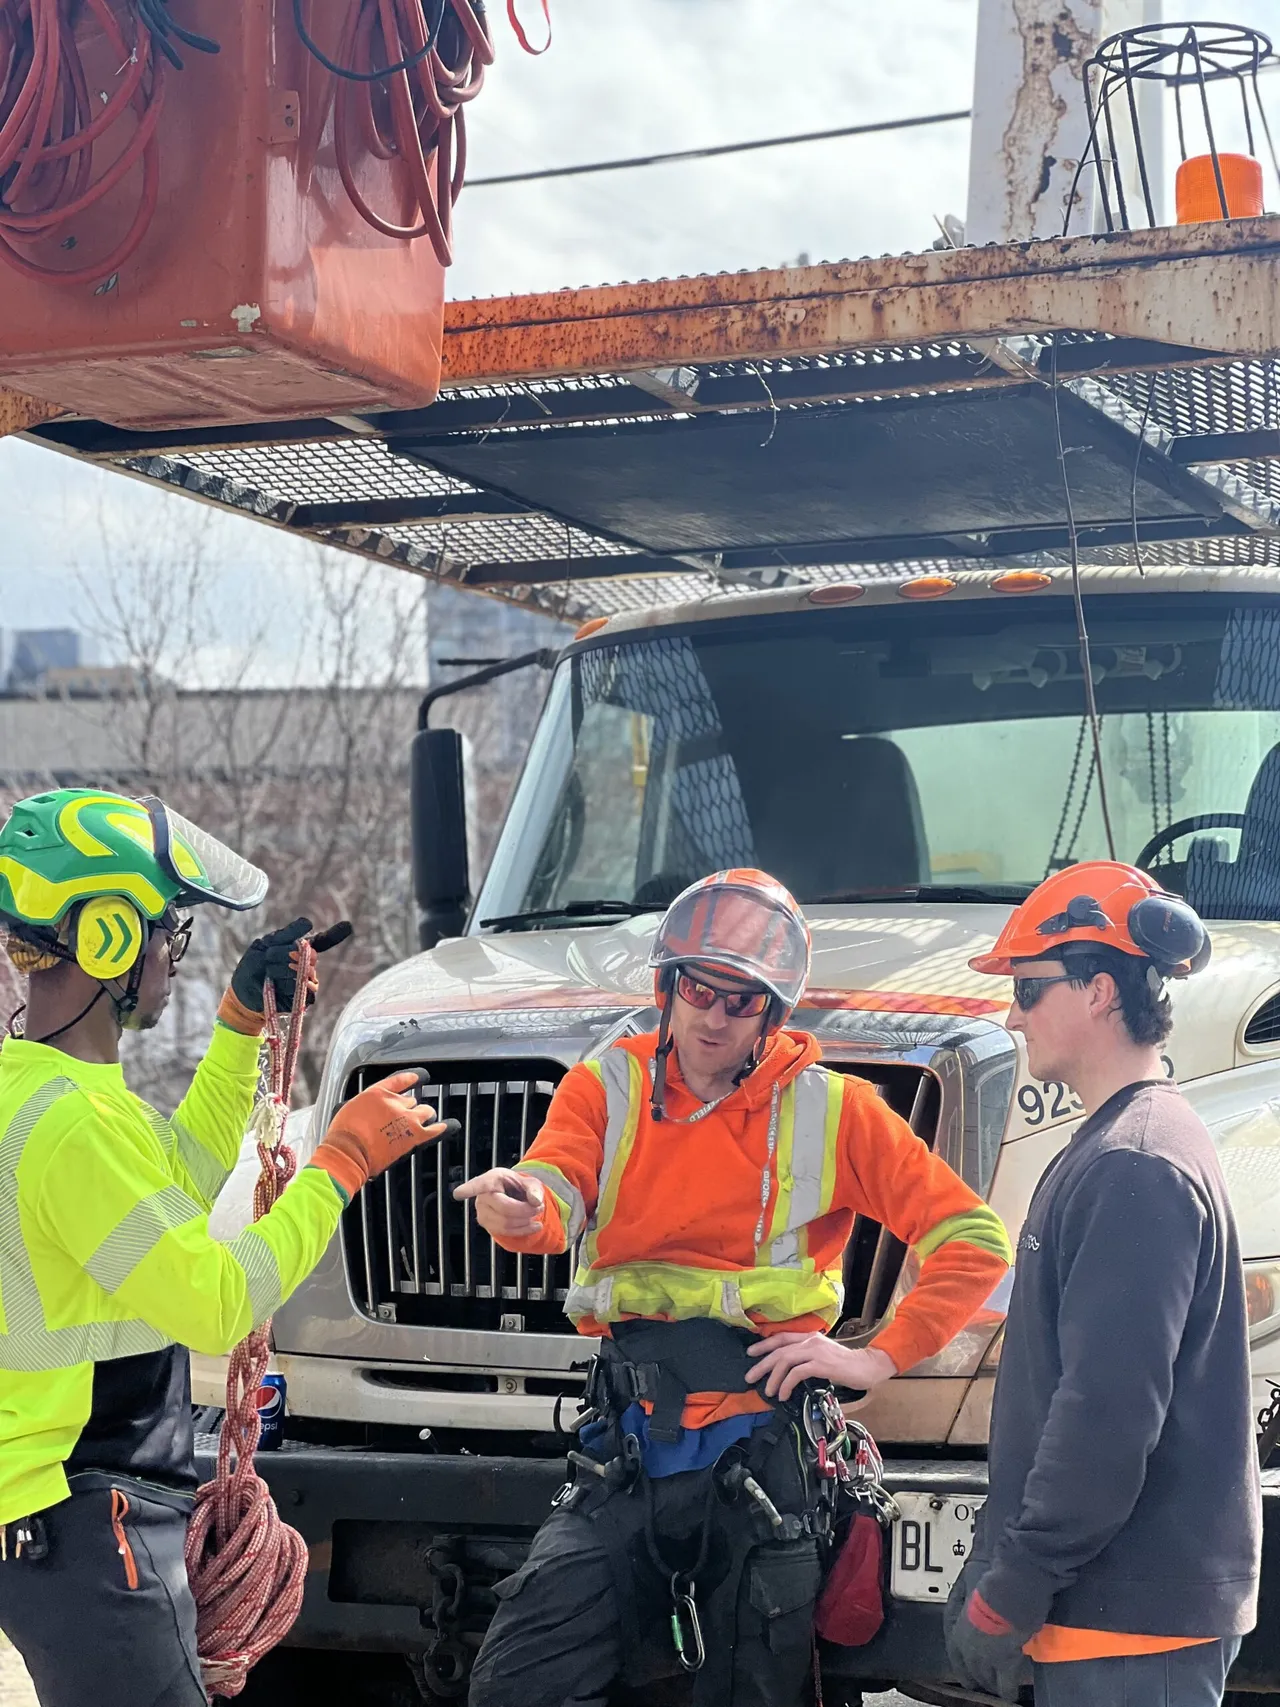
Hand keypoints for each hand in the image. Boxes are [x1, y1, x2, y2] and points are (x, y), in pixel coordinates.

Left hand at [229, 917, 352, 1015]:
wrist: (242, 993)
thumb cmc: (252, 967)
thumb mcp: (264, 945)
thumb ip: (286, 934)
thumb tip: (309, 923)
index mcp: (298, 949)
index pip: (322, 941)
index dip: (335, 934)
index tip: (348, 926)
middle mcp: (306, 964)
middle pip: (309, 954)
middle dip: (285, 954)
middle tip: (268, 958)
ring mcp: (306, 981)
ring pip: (305, 971)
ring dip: (281, 970)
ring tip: (268, 974)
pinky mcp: (304, 998)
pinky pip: (307, 989)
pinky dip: (290, 985)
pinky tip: (278, 985)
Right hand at [311, 1070, 456, 1200]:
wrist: (348, 1153)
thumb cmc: (343, 1135)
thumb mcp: (349, 1109)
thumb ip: (364, 1106)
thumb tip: (368, 1112)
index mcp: (378, 1092)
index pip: (400, 1079)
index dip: (412, 1078)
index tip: (419, 1077)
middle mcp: (395, 1101)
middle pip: (412, 1100)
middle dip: (409, 1108)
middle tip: (403, 1119)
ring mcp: (407, 1118)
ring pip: (425, 1112)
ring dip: (423, 1117)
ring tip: (420, 1124)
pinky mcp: (415, 1136)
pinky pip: (436, 1129)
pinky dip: (445, 1127)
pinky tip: (450, 1125)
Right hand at [454, 1169, 545, 1237]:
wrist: (515, 1197)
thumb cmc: (520, 1187)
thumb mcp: (531, 1182)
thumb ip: (535, 1189)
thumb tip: (535, 1201)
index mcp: (492, 1179)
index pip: (480, 1184)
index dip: (469, 1189)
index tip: (458, 1194)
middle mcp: (483, 1196)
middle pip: (504, 1208)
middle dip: (526, 1210)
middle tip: (540, 1207)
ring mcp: (482, 1212)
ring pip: (505, 1223)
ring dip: (525, 1221)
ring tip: (536, 1213)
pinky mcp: (486, 1224)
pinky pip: (505, 1232)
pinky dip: (523, 1230)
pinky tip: (534, 1226)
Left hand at [746, 1333, 895, 1402]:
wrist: (867, 1366)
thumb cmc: (846, 1364)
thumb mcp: (823, 1354)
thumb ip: (807, 1356)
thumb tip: (788, 1369)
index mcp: (809, 1337)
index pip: (781, 1337)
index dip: (764, 1344)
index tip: (750, 1353)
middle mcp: (810, 1341)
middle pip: (779, 1350)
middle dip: (762, 1364)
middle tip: (750, 1377)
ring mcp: (815, 1351)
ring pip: (785, 1361)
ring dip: (773, 1377)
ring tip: (768, 1391)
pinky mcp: (821, 1364)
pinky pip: (797, 1373)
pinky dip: (786, 1384)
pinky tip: (783, 1394)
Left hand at [945, 1586, 1033, 1702]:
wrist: (1008, 1594)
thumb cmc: (989, 1586)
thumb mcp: (970, 1589)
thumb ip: (969, 1598)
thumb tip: (970, 1599)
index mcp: (958, 1630)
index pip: (955, 1656)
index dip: (962, 1667)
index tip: (966, 1673)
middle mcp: (969, 1648)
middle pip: (971, 1670)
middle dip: (978, 1676)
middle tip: (983, 1681)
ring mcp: (986, 1658)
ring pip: (987, 1679)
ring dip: (992, 1683)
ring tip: (997, 1687)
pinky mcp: (1005, 1664)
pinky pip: (1006, 1686)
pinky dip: (1009, 1691)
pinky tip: (1011, 1694)